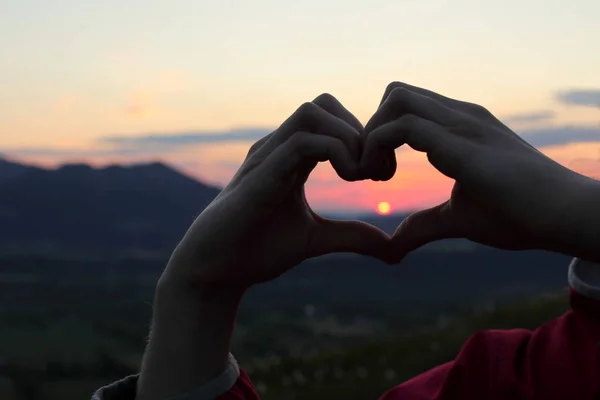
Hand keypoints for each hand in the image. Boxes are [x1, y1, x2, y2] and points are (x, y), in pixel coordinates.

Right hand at [163, 93, 389, 288]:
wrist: (215, 271)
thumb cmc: (257, 251)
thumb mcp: (316, 240)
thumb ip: (351, 236)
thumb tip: (391, 248)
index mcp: (291, 158)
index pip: (331, 120)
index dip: (363, 139)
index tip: (379, 175)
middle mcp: (278, 149)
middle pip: (325, 104)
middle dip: (360, 131)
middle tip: (375, 173)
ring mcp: (266, 157)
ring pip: (313, 112)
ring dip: (348, 137)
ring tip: (359, 174)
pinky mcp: (260, 174)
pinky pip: (302, 141)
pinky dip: (335, 151)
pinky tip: (348, 178)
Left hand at [361, 82, 595, 260]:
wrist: (566, 216)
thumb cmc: (520, 214)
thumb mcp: (458, 218)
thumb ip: (423, 226)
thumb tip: (392, 247)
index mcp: (460, 126)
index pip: (405, 105)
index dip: (381, 134)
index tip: (380, 174)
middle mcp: (459, 116)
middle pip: (394, 92)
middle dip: (370, 128)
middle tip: (373, 171)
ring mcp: (462, 124)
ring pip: (395, 98)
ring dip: (372, 134)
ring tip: (378, 175)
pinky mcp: (463, 144)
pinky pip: (405, 125)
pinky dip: (378, 146)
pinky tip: (384, 179)